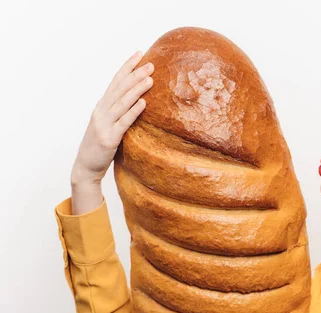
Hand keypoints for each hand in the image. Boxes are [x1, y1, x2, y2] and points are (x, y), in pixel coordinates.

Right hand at [70, 50, 153, 185]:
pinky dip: (133, 111)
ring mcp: (104, 125)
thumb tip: (137, 100)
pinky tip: (143, 103)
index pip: (116, 81)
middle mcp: (101, 112)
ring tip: (150, 79)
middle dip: (135, 75)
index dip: (127, 67)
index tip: (139, 54)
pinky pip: (123, 123)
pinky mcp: (109, 139)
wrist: (86, 167)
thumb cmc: (100, 146)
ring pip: (122, 103)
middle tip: (150, 64)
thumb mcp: (108, 124)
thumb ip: (119, 112)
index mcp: (102, 107)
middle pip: (120, 89)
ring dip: (137, 90)